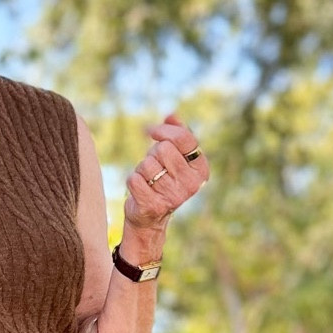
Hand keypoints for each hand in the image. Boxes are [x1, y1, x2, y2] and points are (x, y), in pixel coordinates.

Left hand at [122, 113, 208, 256]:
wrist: (150, 216)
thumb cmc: (162, 180)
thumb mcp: (173, 156)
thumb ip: (176, 134)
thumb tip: (171, 116)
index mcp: (200, 170)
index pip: (183, 139)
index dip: (163, 130)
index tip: (151, 131)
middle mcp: (191, 184)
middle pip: (162, 149)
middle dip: (152, 154)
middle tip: (155, 167)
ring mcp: (173, 197)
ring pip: (146, 164)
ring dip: (142, 169)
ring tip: (149, 181)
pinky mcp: (153, 205)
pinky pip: (134, 178)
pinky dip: (132, 181)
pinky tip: (141, 190)